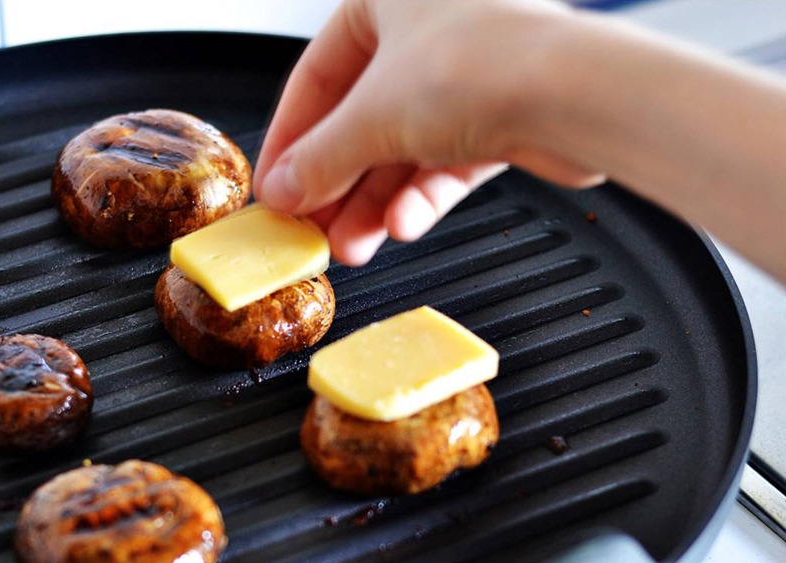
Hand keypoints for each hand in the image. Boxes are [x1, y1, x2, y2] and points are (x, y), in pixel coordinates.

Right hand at [254, 0, 603, 265]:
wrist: (578, 93)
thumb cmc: (479, 65)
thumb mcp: (370, 118)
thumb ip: (317, 160)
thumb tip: (281, 191)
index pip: (314, 76)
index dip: (288, 139)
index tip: (273, 188)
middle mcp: (427, 26)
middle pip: (359, 118)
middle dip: (335, 183)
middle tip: (309, 228)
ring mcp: (468, 71)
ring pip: (402, 147)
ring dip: (372, 202)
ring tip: (349, 247)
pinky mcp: (502, 115)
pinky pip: (444, 162)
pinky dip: (421, 197)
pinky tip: (401, 227)